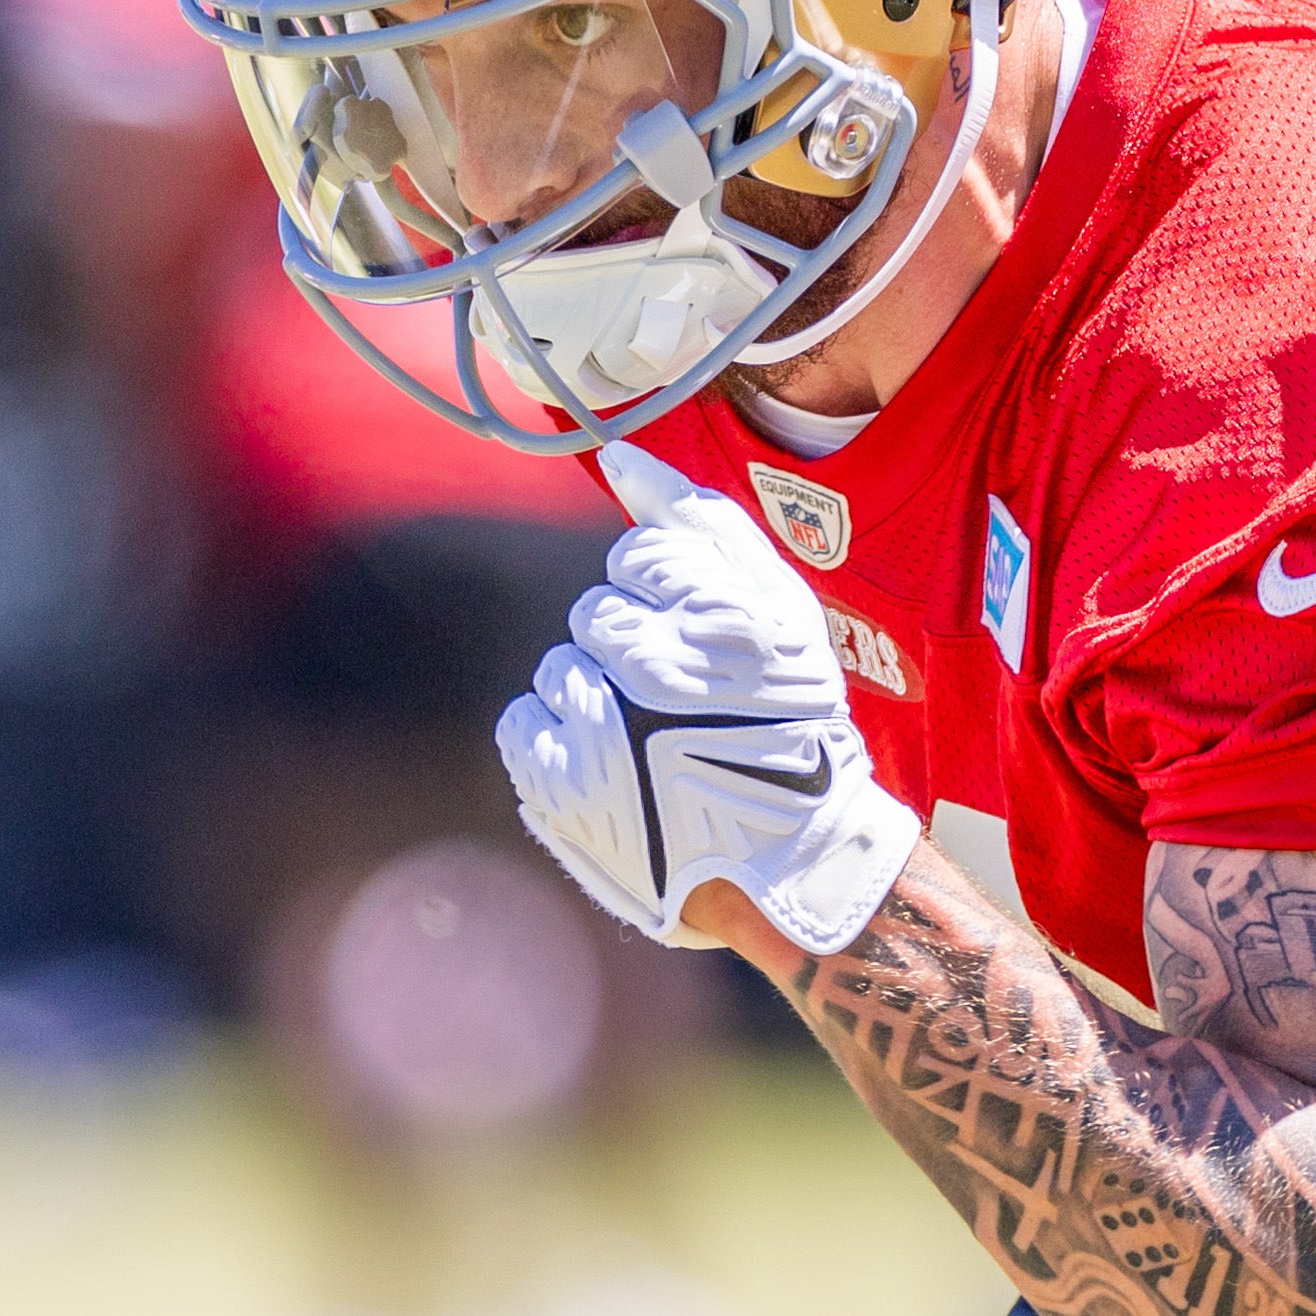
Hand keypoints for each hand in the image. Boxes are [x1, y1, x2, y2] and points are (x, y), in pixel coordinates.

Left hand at [499, 444, 920, 955]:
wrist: (790, 860)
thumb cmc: (791, 726)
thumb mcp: (778, 611)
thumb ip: (702, 525)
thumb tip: (620, 455)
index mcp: (720, 619)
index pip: (637, 562)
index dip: (664, 605)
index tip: (698, 651)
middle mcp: (661, 670)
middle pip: (595, 616)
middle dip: (629, 654)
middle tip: (679, 709)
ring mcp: (606, 732)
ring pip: (559, 669)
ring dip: (596, 700)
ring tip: (650, 748)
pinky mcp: (564, 788)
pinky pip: (524, 725)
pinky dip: (557, 746)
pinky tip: (610, 773)